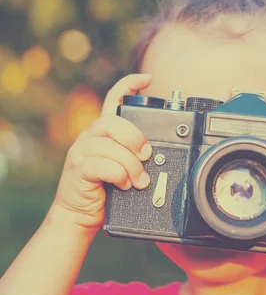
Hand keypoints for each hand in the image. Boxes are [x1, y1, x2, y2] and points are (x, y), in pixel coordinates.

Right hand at [51, 74, 152, 230]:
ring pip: (110, 146)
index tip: (146, 79)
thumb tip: (157, 152)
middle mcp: (90, 137)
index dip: (128, 85)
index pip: (112, 99)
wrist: (80, 215)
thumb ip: (135, 154)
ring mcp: (81, 152)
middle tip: (146, 156)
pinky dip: (119, 176)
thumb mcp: (124, 166)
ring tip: (138, 180)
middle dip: (135, 138)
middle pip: (112, 122)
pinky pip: (102, 166)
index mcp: (104, 133)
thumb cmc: (106, 190)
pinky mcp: (78, 169)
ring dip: (131, 165)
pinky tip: (123, 185)